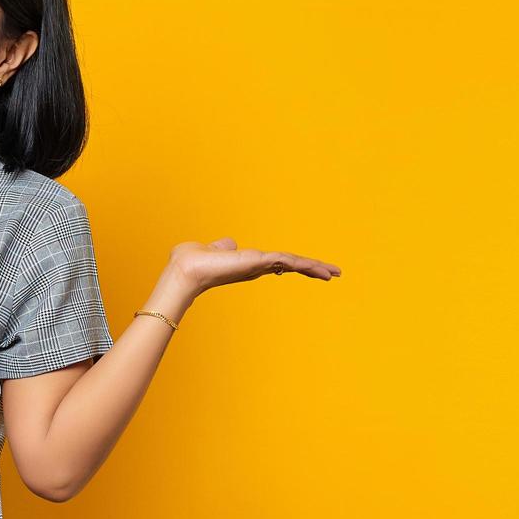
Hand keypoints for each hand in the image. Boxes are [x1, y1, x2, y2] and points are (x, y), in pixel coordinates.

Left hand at [169, 237, 341, 296]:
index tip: (308, 267)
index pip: (278, 262)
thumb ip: (223, 247)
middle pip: (290, 265)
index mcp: (248, 263)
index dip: (294, 264)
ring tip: (334, 273)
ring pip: (293, 264)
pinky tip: (318, 267)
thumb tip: (229, 244)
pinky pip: (286, 260)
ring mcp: (257, 266)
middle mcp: (256, 266)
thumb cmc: (192, 262)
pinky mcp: (256, 263)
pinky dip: (302, 263)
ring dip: (314, 267)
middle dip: (312, 269)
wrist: (184, 270)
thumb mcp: (212, 250)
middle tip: (333, 274)